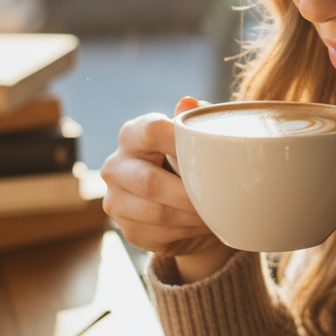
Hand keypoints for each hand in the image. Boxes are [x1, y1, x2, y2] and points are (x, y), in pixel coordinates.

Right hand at [101, 96, 236, 281]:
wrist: (186, 205)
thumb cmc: (192, 160)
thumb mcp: (198, 137)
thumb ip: (194, 119)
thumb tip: (187, 101)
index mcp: (132, 135)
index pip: (152, 131)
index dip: (180, 140)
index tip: (209, 152)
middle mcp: (116, 166)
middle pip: (151, 182)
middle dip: (190, 194)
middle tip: (219, 197)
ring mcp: (115, 200)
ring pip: (156, 212)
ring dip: (192, 216)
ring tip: (217, 212)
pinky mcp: (126, 229)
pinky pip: (158, 234)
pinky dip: (187, 231)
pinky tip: (203, 225)